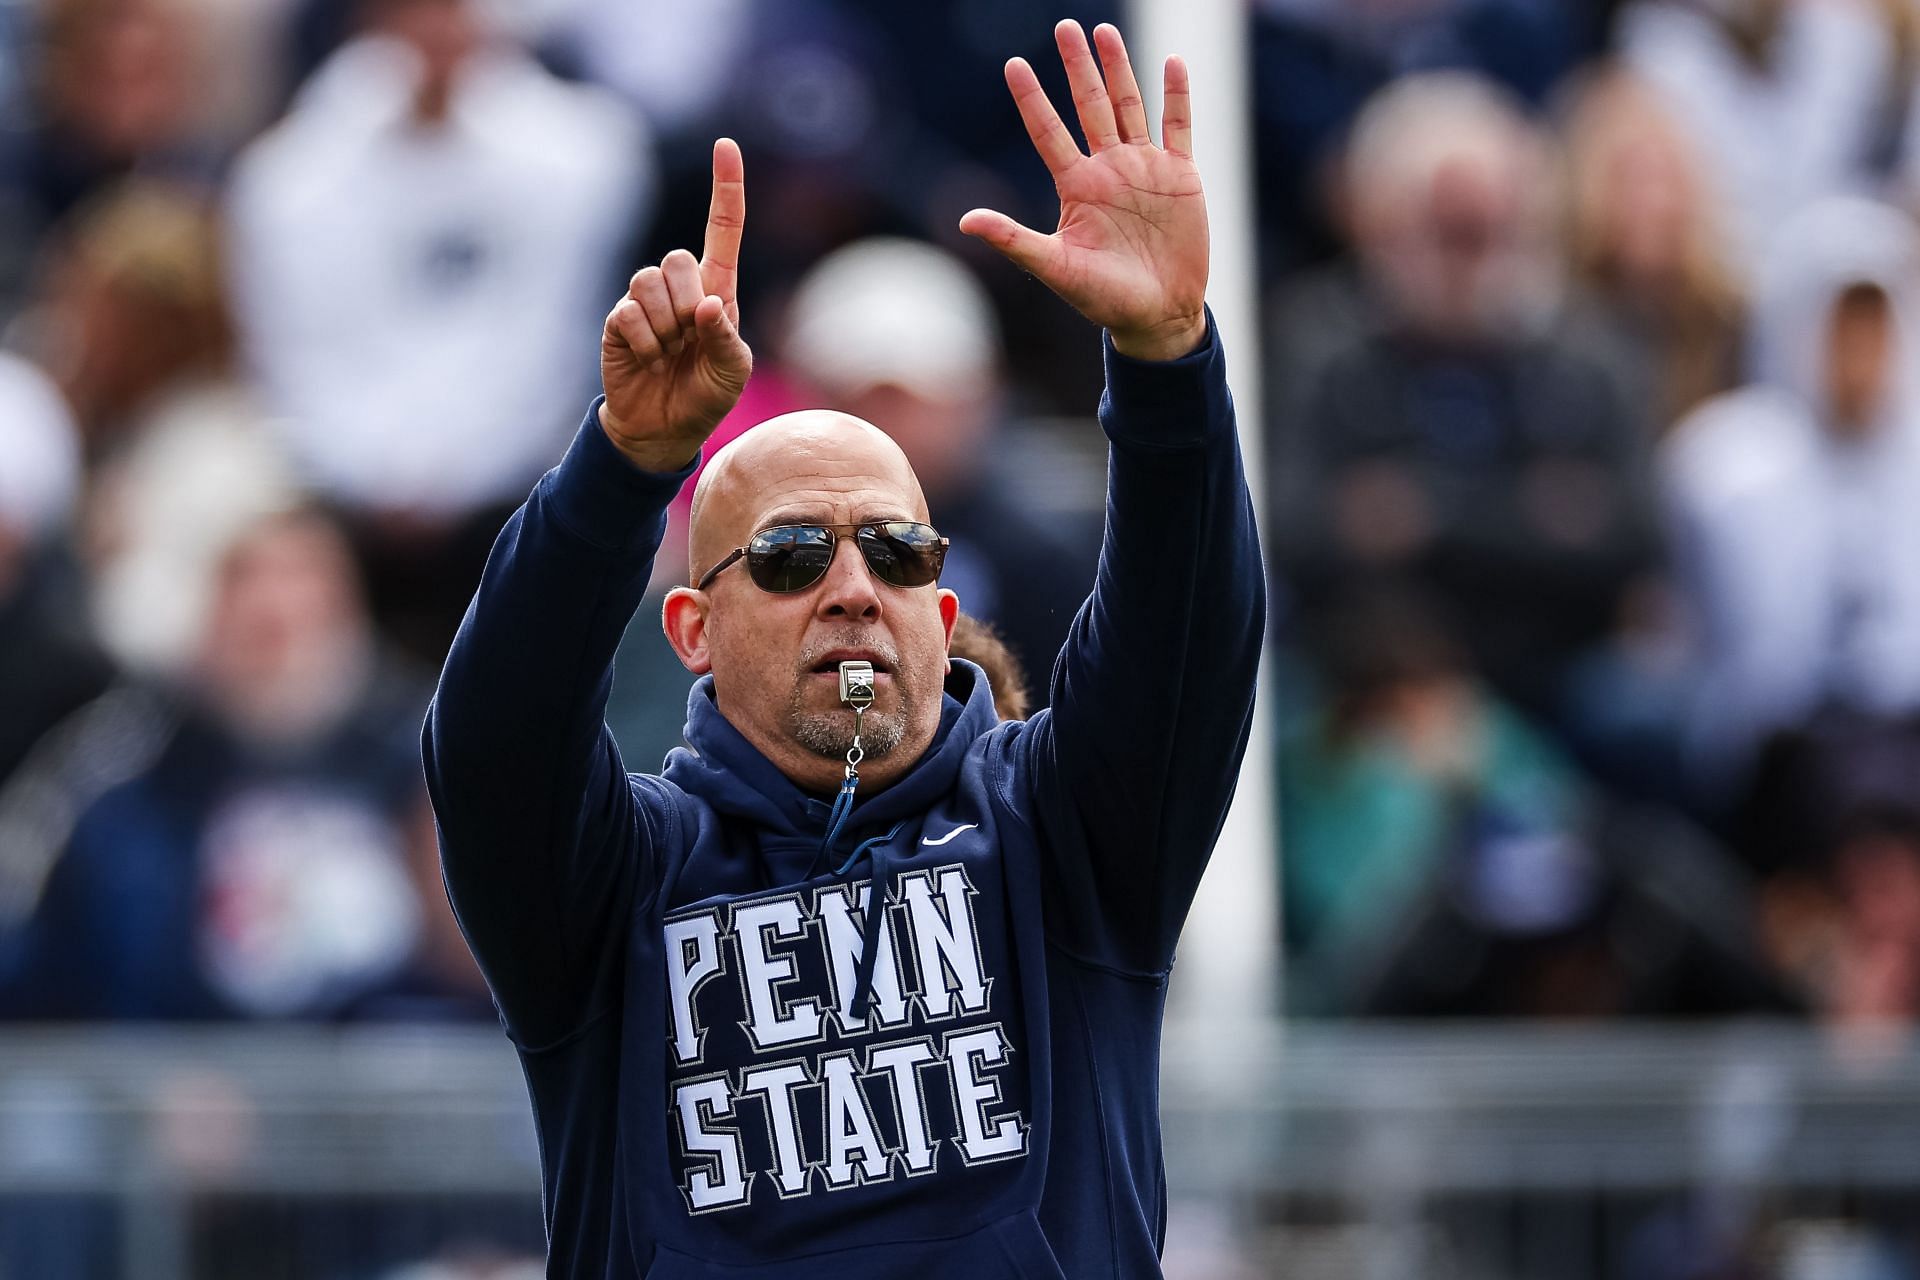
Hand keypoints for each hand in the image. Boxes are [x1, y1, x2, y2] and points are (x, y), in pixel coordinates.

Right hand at [598, 138, 750, 471]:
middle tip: (688, 340)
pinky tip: (648, 359)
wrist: (662, 429)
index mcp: (717, 290)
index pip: (724, 229)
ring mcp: (646, 302)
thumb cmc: (706, 396)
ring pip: (650, 282)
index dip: (726, 188)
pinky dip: (644, 342)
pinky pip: (628, 312)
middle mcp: (680, 288)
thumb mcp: (732, 372)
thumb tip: (705, 305)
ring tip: (667, 353)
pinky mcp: (619, 320)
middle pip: (678, 259)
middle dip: (686, 303)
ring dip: (664, 326)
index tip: (726, 145)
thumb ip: (725, 338)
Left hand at [960, 21, 1207, 361]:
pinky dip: (1177, 96)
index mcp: (1076, 186)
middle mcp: (1108, 169)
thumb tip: (965, 220)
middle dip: (1078, 67)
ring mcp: (1145, 168)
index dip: (1032, 99)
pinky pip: (1179, 126)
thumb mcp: (1056, 267)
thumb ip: (1014, 240)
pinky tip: (1172, 63)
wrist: (1158, 315)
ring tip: (1104, 32)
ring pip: (1129, 106)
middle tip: (1065, 27)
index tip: (1014, 65)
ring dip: (1119, 69)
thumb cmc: (1103, 298)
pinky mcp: (1180, 176)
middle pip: (1089, 106)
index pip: (1048, 132)